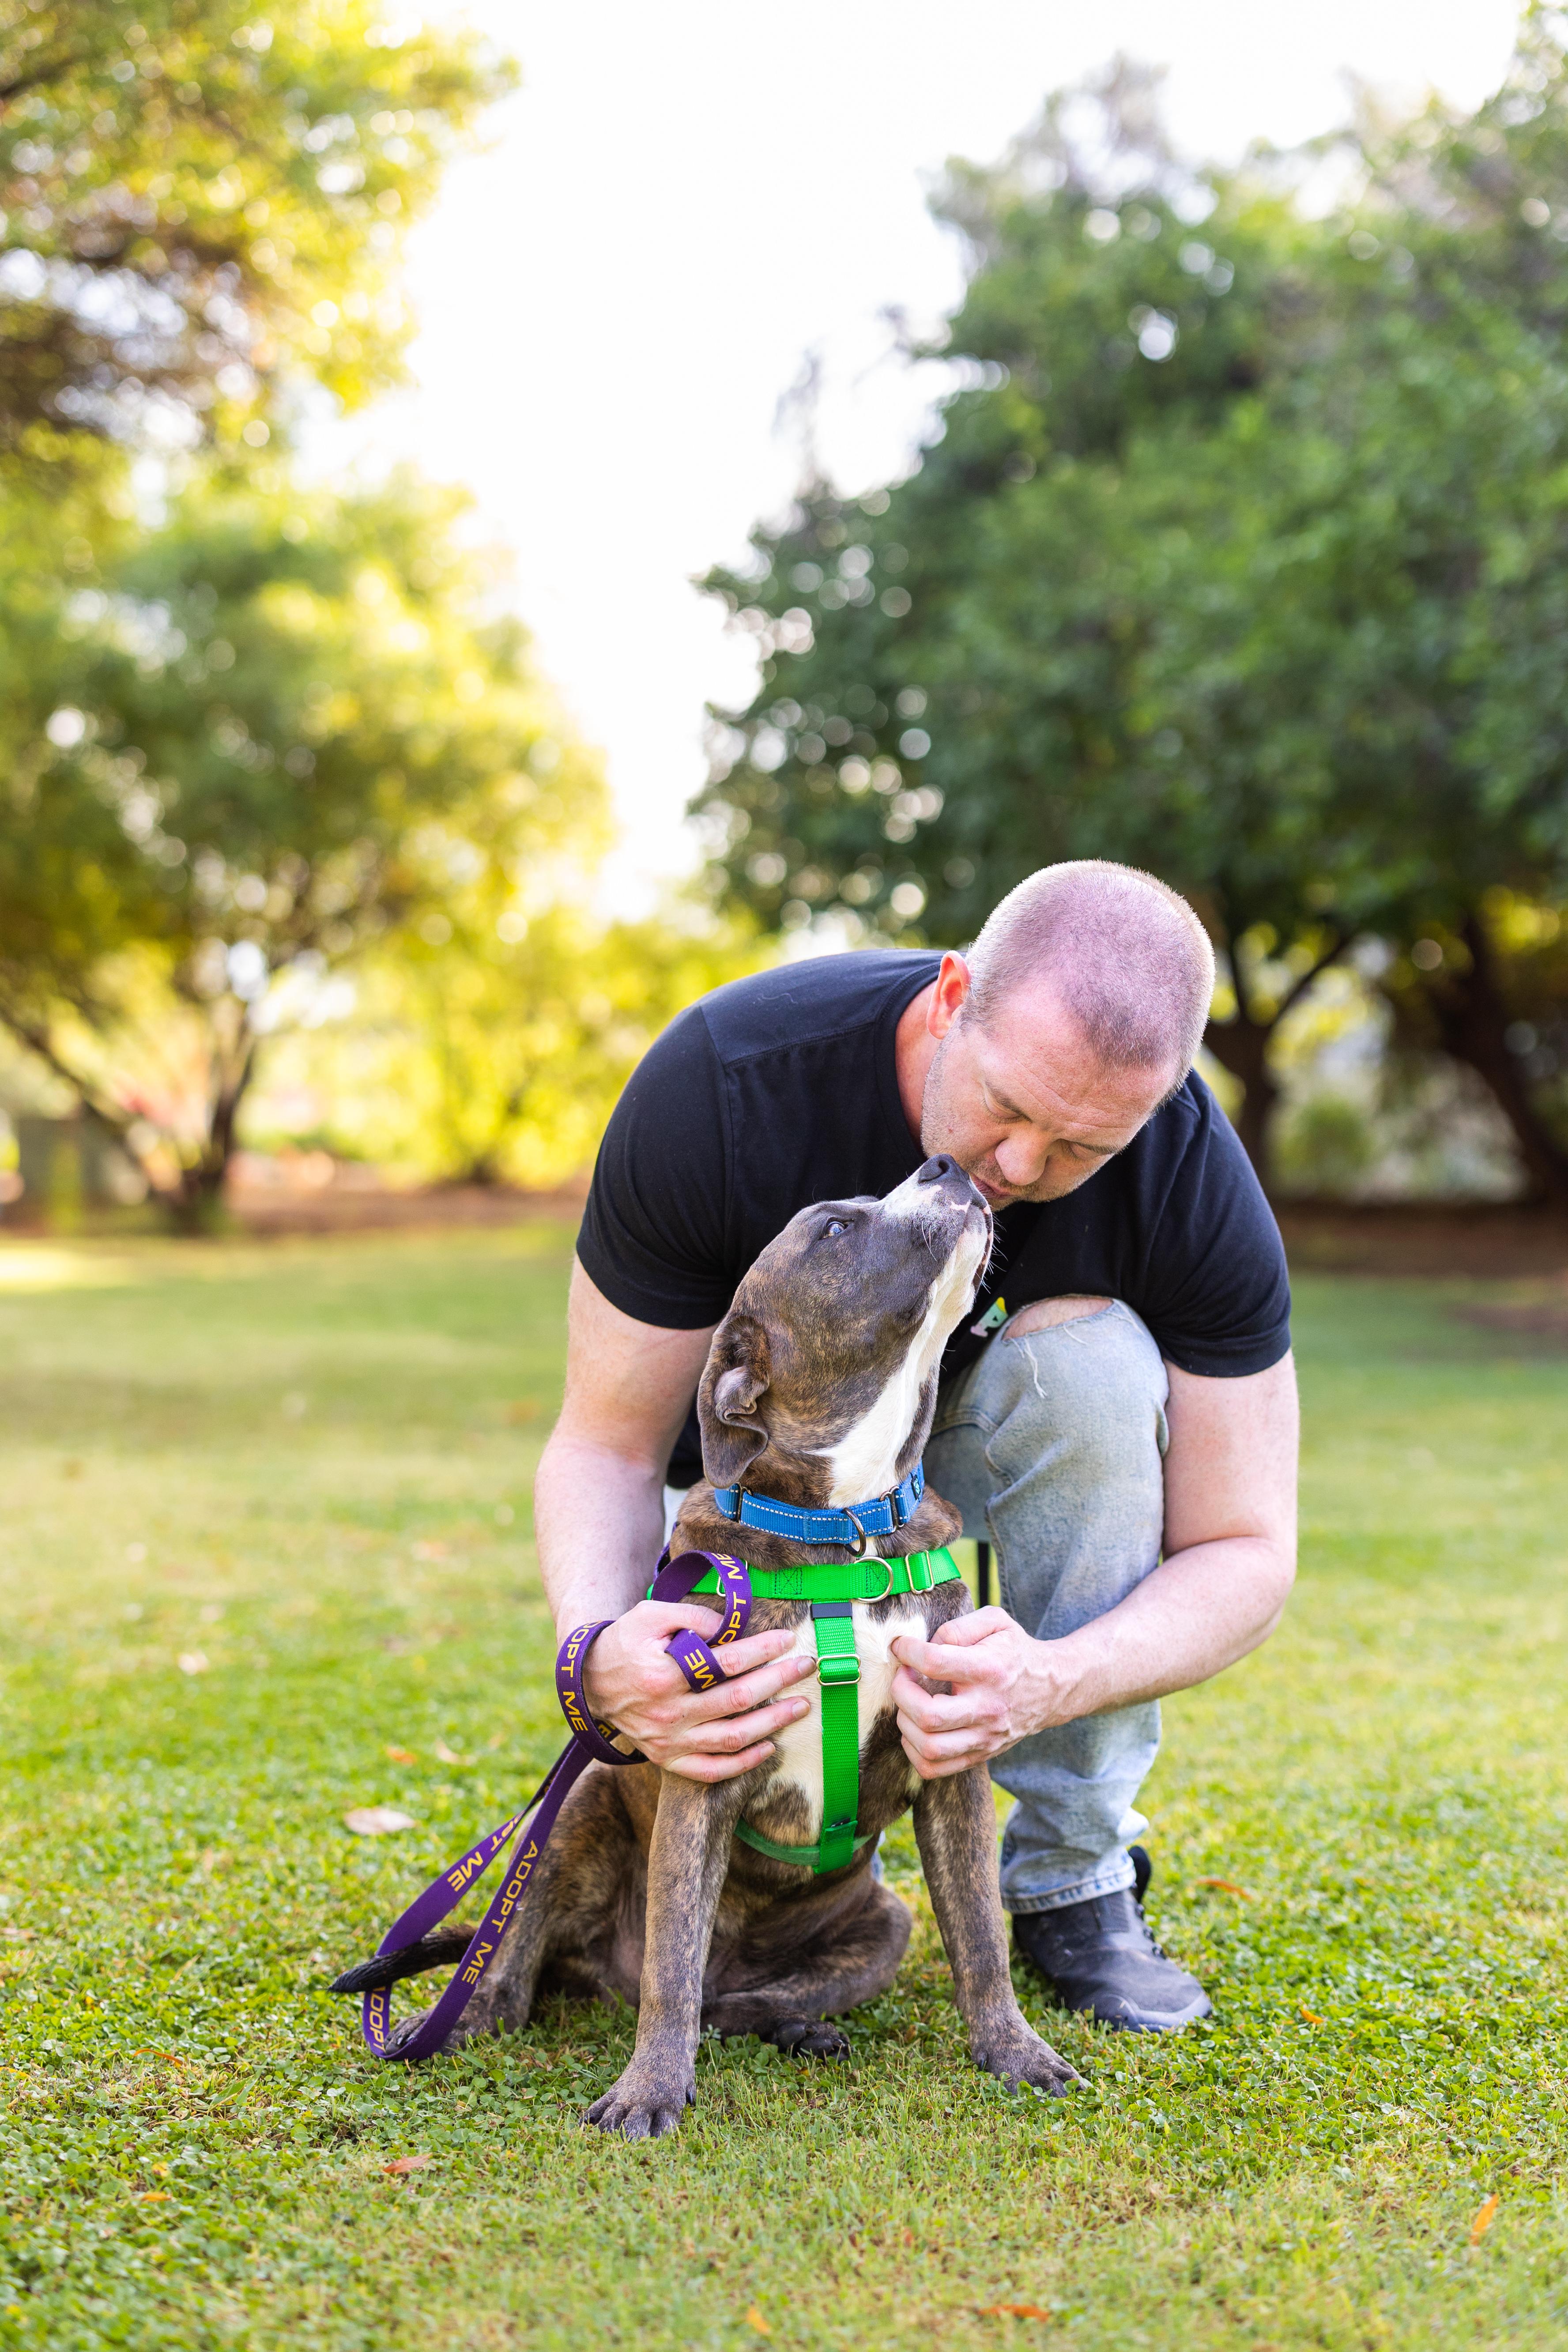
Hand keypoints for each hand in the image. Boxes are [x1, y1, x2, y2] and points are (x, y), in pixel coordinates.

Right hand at [577, 1599, 815, 1782]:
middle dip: (779, 1682)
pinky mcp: (667, 1760)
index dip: (761, 1650)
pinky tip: (770, 1747)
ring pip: (732, 1739)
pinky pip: (712, 1770)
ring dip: (772, 1723)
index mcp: (664, 1675)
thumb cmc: (626, 1642)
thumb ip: (690, 1617)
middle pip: (737, 1700)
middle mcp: (669, 1714)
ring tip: (800, 1706)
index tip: (787, 1639)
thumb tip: (730, 1626)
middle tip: (807, 1667)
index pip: (726, 1663)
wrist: (591, 1682)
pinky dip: (744, 1763)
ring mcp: (669, 1742)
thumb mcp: (649, 1615)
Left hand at [890, 1608, 1058, 1779]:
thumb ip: (958, 1627)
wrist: (1052, 1688)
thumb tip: (926, 1646)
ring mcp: (985, 1737)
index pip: (935, 1662)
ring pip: (930, 1747)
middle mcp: (987, 1707)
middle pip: (928, 1715)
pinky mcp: (981, 1755)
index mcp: (988, 1669)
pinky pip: (935, 1768)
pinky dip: (914, 1751)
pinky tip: (915, 1729)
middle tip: (903, 1676)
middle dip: (901, 1692)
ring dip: (905, 1724)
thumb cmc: (1015, 1651)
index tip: (901, 1646)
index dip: (907, 1651)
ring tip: (909, 1703)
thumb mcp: (996, 1622)